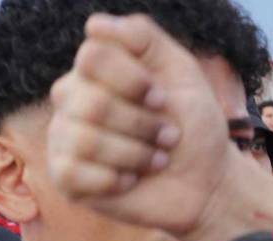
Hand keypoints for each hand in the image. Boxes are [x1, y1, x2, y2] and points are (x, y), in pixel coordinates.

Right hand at [47, 13, 233, 234]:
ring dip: (136, 155)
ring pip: (85, 140)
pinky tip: (131, 180)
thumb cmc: (194, 126)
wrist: (207, 182)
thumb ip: (145, 38)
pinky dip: (115, 179)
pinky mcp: (65, 176)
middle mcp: (73, 98)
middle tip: (169, 137)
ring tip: (157, 160)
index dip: (132, 81)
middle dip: (143, 125)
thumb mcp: (182, 72)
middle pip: (92, 102)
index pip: (92, 57)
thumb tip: (95, 25)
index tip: (162, 99)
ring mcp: (65, 136)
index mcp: (96, 70)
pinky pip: (73, 173)